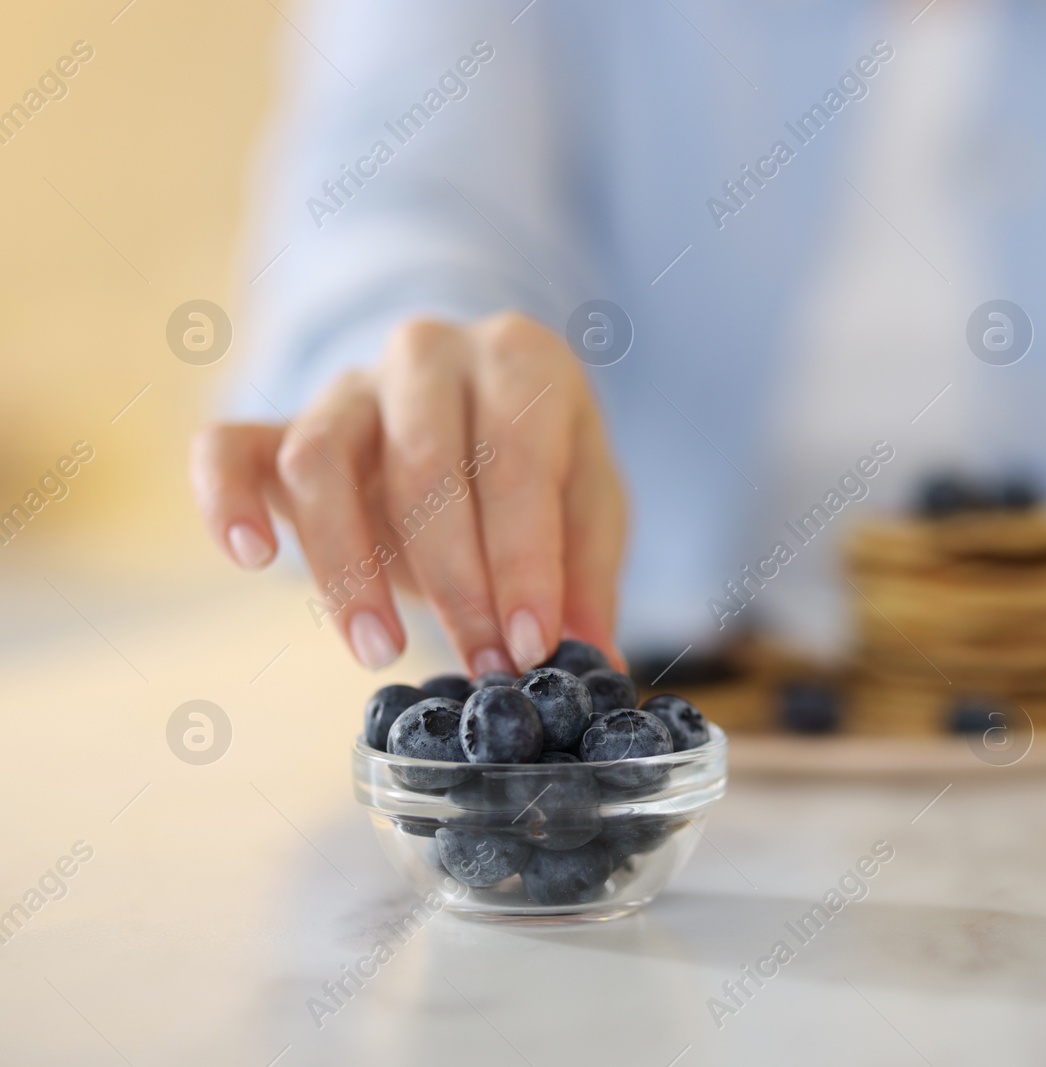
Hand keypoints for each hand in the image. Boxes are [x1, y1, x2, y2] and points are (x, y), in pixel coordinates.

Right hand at [190, 313, 626, 674]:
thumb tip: (596, 665)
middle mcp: (429, 352)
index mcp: (521, 360)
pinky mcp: (277, 423)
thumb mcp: (587, 510)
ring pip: (320, 460)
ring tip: (377, 650)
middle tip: (480, 666)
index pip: (517, 462)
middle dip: (455, 582)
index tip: (531, 644)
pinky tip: (252, 558)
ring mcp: (346, 385)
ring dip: (346, 566)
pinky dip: (226, 500)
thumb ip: (588, 579)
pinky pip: (226, 447)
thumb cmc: (539, 466)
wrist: (473, 420)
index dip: (524, 562)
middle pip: (424, 465)